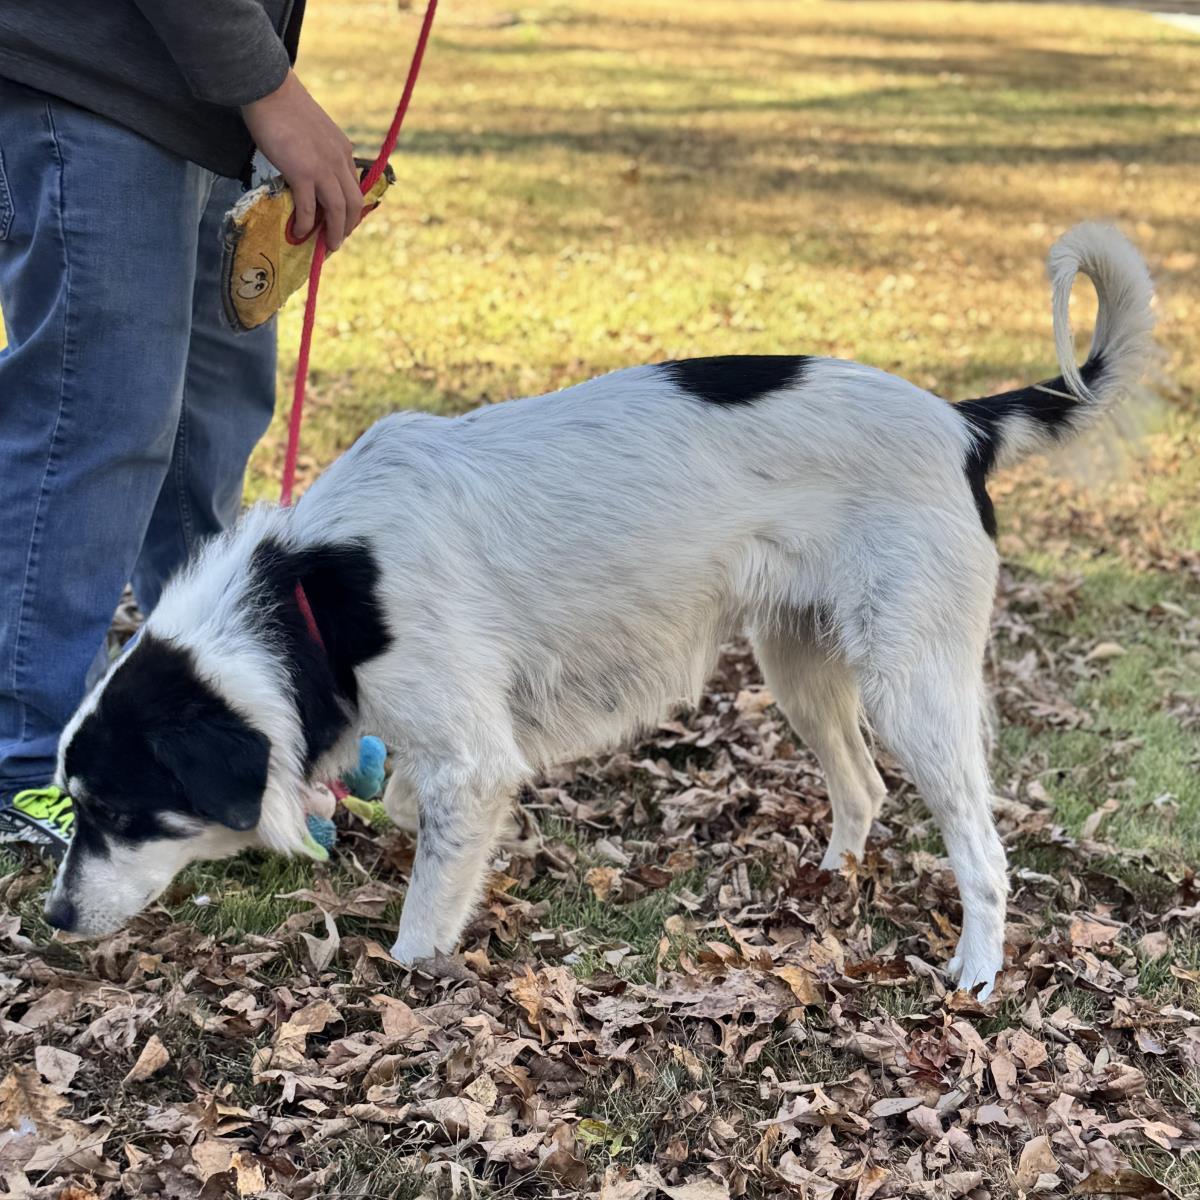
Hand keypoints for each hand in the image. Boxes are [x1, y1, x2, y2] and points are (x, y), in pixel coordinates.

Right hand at [242, 69, 361, 250]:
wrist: (269, 89)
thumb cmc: (284, 106)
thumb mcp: (314, 131)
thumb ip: (318, 152)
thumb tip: (308, 172)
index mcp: (344, 151)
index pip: (354, 187)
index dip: (350, 209)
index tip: (343, 221)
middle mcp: (339, 161)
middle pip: (353, 204)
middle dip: (348, 226)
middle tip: (337, 240)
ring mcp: (322, 168)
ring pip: (338, 210)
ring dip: (334, 233)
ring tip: (327, 247)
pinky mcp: (303, 173)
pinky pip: (309, 208)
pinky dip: (306, 224)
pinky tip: (300, 232)